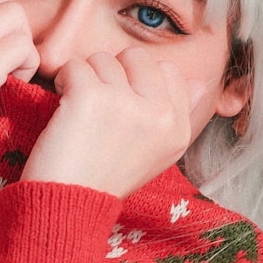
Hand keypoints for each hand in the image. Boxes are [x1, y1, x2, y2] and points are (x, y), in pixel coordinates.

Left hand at [20, 48, 191, 198]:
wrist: (69, 206)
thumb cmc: (105, 179)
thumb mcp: (157, 153)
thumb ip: (180, 115)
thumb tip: (200, 83)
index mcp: (178, 129)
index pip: (170, 71)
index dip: (139, 79)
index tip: (122, 105)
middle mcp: (160, 115)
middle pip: (136, 56)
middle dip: (112, 72)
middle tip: (98, 104)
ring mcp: (127, 104)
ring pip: (102, 59)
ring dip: (84, 78)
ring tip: (79, 111)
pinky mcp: (91, 97)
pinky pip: (73, 66)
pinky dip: (62, 82)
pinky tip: (63, 109)